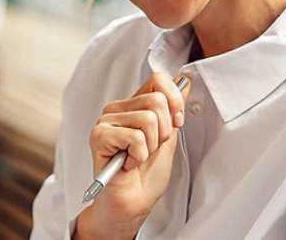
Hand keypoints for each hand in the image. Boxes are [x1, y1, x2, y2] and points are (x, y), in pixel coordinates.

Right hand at [76, 73, 190, 239]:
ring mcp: (106, 121)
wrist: (132, 205)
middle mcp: (117, 109)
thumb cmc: (146, 177)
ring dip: (151, 147)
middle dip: (164, 132)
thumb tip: (186, 81)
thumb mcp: (168, 139)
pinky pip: (135, 137)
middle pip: (157, 100)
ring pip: (148, 119)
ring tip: (138, 158)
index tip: (176, 123)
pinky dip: (139, 155)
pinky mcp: (99, 136)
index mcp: (133, 105)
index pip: (158, 80)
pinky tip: (128, 164)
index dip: (174, 101)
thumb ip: (173, 110)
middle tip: (150, 150)